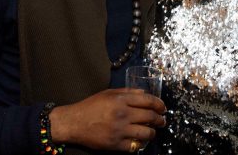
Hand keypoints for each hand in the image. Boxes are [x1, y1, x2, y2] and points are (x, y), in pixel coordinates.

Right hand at [49, 88, 165, 150]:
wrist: (74, 122)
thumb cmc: (90, 106)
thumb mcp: (109, 93)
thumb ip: (128, 92)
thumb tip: (144, 93)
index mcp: (121, 100)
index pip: (148, 100)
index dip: (159, 104)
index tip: (163, 107)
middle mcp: (122, 114)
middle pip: (150, 117)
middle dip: (160, 119)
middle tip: (162, 120)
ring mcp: (119, 130)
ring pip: (146, 133)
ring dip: (153, 132)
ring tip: (153, 131)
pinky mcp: (115, 144)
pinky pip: (134, 146)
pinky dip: (140, 144)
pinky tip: (140, 140)